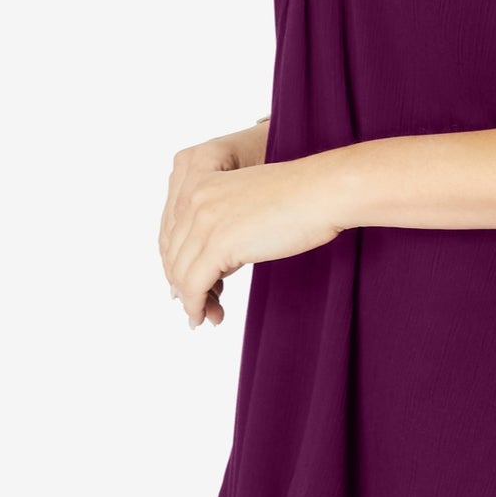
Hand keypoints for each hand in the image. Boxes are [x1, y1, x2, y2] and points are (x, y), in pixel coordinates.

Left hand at [158, 128, 341, 328]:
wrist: (324, 191)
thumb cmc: (299, 198)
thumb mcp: (246, 206)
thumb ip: (220, 227)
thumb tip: (205, 272)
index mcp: (198, 179)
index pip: (171, 230)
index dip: (176, 261)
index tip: (187, 284)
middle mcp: (194, 196)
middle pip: (172, 253)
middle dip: (183, 284)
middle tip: (201, 306)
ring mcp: (204, 218)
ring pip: (180, 273)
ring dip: (192, 301)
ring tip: (209, 315)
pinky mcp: (219, 242)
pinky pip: (194, 285)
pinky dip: (197, 306)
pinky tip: (211, 317)